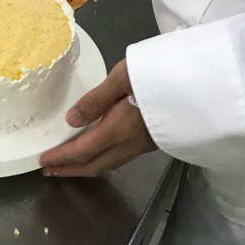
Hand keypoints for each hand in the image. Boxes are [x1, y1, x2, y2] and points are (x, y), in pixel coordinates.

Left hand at [39, 59, 155, 176]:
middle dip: (70, 170)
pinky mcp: (153, 141)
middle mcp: (130, 143)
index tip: (43, 162)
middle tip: (50, 171)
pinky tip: (98, 151)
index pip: (82, 151)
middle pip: (94, 165)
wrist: (201, 85)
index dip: (61, 159)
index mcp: (119, 128)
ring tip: (68, 165)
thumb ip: (97, 98)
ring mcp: (143, 146)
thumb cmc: (160, 74)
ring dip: (85, 167)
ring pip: (108, 164)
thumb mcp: (124, 76)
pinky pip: (119, 158)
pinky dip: (101, 160)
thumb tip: (71, 120)